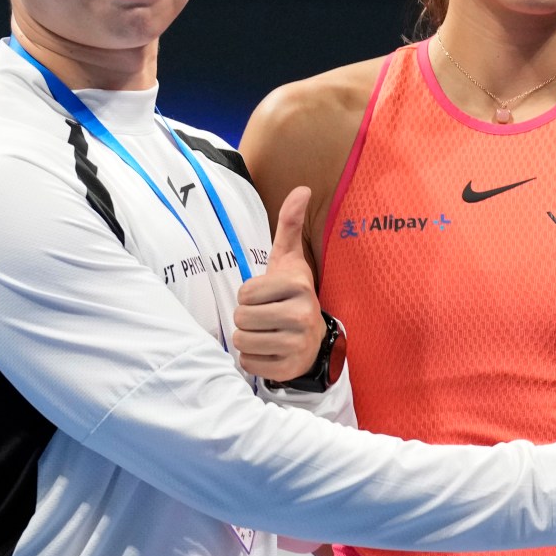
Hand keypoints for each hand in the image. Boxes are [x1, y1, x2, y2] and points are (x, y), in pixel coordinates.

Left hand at [234, 188, 326, 381]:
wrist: (314, 338)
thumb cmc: (292, 294)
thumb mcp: (289, 260)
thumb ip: (289, 224)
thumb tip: (302, 188)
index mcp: (298, 286)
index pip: (245, 292)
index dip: (249, 295)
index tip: (267, 297)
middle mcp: (301, 314)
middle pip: (241, 317)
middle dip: (246, 318)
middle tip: (265, 317)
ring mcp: (297, 344)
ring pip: (242, 341)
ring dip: (248, 339)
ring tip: (266, 333)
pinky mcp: (289, 367)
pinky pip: (249, 363)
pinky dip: (253, 359)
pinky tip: (270, 351)